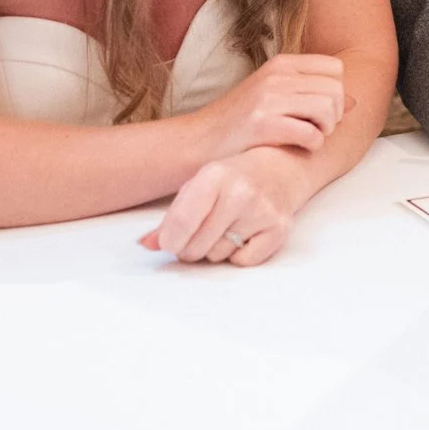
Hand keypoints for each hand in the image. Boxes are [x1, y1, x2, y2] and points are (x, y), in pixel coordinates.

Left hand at [141, 146, 308, 265]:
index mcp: (214, 176)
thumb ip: (171, 217)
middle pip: (196, 248)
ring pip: (218, 256)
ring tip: (227, 227)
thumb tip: (147, 244)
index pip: (181, 224)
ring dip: (216, 249)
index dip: (170, 241)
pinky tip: (246, 233)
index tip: (170, 241)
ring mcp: (262, 211)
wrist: (281, 168)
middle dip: (191, 248)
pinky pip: (243, 261)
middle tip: (200, 233)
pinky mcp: (279, 229)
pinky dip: (239, 255)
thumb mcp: (199, 186)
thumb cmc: (233, 178)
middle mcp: (240, 192)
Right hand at [205, 53, 347, 159]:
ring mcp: (269, 99)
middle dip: (334, 114)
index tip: (320, 110)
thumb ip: (310, 94)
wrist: (198, 142)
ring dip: (325, 130)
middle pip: (336, 90)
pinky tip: (298, 147)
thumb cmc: (238, 122)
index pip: (335, 69)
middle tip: (316, 129)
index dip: (336, 92)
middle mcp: (276, 76)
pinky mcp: (263, 125)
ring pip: (328, 109)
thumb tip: (354, 101)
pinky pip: (311, 134)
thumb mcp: (273, 95)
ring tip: (308, 137)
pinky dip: (312, 145)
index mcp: (281, 65)